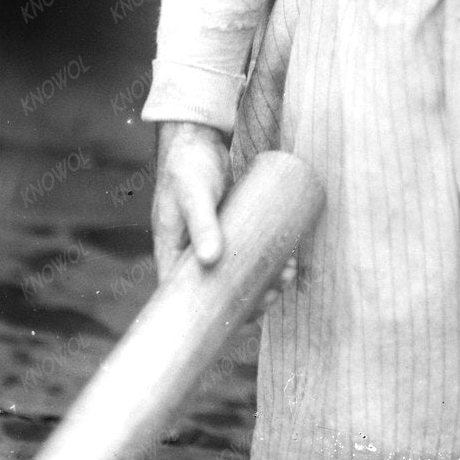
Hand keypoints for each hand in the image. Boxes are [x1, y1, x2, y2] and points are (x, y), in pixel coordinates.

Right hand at [151, 123, 297, 311]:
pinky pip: (246, 250)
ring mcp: (210, 240)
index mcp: (172, 254)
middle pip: (217, 291)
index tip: (242, 323)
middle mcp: (191, 253)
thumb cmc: (187, 166)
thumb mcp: (193, 194)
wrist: (196, 136)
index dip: (213, 317)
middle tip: (274, 296)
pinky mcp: (229, 226)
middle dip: (247, 300)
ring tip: (287, 274)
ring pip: (236, 273)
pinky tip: (288, 257)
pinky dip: (265, 258)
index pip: (188, 299)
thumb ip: (201, 223)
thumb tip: (210, 261)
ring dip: (262, 279)